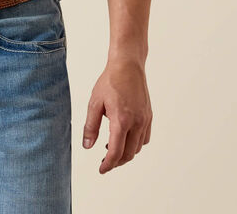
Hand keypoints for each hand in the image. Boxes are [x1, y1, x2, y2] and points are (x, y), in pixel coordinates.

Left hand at [82, 56, 151, 173]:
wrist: (128, 66)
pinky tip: (125, 138)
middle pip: (128, 154)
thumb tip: (87, 146)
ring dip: (126, 153)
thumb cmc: (110, 81)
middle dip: (116, 161)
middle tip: (104, 162)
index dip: (108, 165)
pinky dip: (136, 144)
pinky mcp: (149, 116)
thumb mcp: (94, 103)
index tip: (101, 170)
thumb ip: (90, 126)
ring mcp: (145, 120)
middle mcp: (136, 123)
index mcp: (121, 121)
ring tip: (112, 149)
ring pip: (138, 148)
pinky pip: (145, 138)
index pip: (115, 152)